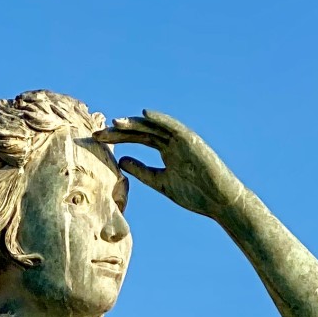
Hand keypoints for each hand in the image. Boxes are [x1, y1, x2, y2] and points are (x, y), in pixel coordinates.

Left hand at [96, 111, 243, 221]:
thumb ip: (142, 171)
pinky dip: (159, 120)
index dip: (118, 139)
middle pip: (142, 131)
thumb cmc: (195, 194)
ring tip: (115, 123)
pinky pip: (173, 127)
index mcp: (167, 151)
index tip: (98, 139)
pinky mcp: (191, 140)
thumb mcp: (161, 182)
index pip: (138, 140)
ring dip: (135, 124)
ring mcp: (182, 139)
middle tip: (98, 132)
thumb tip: (121, 161)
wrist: (219, 201)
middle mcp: (173, 141)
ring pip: (154, 127)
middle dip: (120, 131)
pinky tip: (143, 115)